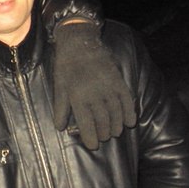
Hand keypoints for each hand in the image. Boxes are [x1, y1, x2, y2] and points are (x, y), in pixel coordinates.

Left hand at [52, 22, 135, 149]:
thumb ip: (60, 108)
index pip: (87, 125)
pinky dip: (129, 113)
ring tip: (114, 132)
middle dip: (104, 133)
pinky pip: (127, 101)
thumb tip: (60, 127)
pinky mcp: (118, 80)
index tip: (93, 145)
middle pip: (103, 122)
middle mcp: (95, 94)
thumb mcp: (59, 86)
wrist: (79, 41)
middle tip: (103, 138)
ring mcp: (108, 87)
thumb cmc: (66, 65)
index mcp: (78, 97)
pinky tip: (129, 122)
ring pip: (116, 114)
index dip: (90, 138)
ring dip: (116, 126)